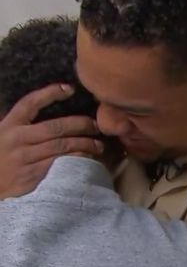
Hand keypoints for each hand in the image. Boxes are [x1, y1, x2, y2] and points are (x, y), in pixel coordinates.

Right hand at [0, 84, 102, 199]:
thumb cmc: (1, 160)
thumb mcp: (3, 138)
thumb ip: (23, 126)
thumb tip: (50, 112)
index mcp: (9, 126)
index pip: (30, 103)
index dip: (50, 93)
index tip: (69, 89)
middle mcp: (17, 139)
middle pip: (56, 127)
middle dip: (80, 124)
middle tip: (96, 126)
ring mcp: (25, 158)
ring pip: (62, 146)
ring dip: (84, 144)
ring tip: (98, 145)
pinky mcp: (32, 176)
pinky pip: (61, 164)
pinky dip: (77, 160)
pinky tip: (87, 159)